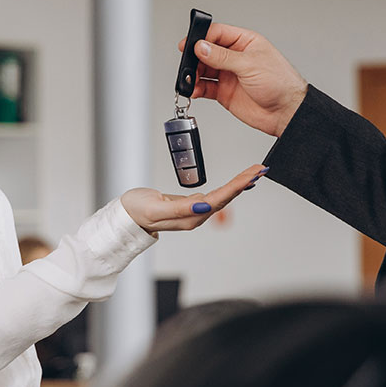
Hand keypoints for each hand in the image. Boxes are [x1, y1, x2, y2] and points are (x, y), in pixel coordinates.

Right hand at [120, 165, 267, 232]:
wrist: (125, 216)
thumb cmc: (136, 211)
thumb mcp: (155, 208)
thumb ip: (180, 209)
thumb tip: (203, 206)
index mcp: (190, 216)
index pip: (219, 199)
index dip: (236, 186)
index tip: (251, 175)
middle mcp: (195, 216)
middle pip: (225, 197)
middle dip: (244, 183)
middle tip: (260, 170)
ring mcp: (193, 211)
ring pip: (222, 196)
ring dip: (239, 184)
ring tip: (254, 174)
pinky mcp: (190, 205)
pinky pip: (215, 195)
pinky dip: (228, 187)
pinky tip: (236, 183)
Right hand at [178, 23, 308, 137]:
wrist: (285, 112)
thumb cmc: (280, 83)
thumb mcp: (250, 64)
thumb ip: (223, 56)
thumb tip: (201, 47)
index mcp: (244, 42)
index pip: (217, 33)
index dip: (201, 38)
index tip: (189, 45)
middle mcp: (235, 57)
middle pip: (206, 51)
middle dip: (194, 57)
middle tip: (187, 64)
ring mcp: (228, 74)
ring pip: (203, 69)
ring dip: (193, 73)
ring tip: (189, 79)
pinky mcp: (224, 91)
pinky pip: (205, 87)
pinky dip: (196, 88)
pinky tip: (193, 89)